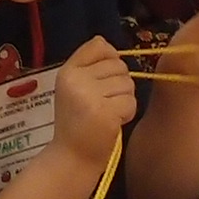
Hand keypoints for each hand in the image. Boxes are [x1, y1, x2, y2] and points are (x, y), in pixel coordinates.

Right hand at [49, 36, 137, 168]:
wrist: (72, 157)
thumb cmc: (77, 122)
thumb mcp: (73, 88)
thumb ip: (88, 64)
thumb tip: (104, 41)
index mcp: (68, 71)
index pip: (99, 46)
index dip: (110, 59)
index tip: (104, 78)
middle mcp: (77, 80)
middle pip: (119, 65)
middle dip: (119, 84)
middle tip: (103, 103)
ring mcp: (91, 97)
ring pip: (128, 84)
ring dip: (124, 100)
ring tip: (107, 113)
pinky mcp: (106, 113)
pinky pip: (131, 102)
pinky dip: (127, 113)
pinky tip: (112, 123)